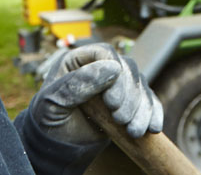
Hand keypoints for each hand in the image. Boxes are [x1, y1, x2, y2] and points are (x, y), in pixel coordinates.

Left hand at [27, 43, 163, 145]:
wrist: (54, 147)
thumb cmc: (48, 120)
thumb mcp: (53, 102)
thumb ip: (77, 84)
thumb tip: (112, 67)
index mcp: (78, 60)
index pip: (105, 53)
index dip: (115, 73)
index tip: (112, 101)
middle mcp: (99, 68)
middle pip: (127, 69)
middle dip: (130, 96)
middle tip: (120, 119)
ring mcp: (115, 85)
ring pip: (140, 86)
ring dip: (141, 108)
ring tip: (134, 131)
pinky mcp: (127, 103)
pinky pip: (147, 102)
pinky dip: (152, 113)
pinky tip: (153, 128)